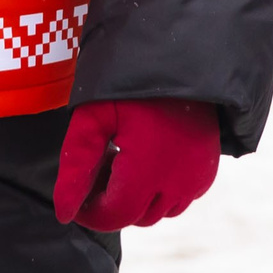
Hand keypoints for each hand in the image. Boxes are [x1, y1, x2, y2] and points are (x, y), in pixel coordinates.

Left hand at [53, 97, 221, 230]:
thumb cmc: (128, 83)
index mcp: (148, 170)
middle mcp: (178, 182)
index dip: (89, 213)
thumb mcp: (93, 117)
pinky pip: (180, 199)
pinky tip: (144, 160)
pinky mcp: (208, 171)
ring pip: (159, 212)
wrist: (178, 55)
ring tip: (120, 160)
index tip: (75, 197)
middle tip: (97, 168)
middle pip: (135, 217)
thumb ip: (76, 166)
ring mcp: (198, 178)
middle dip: (110, 203)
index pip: (114, 217)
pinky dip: (159, 191)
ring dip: (136, 199)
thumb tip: (65, 213)